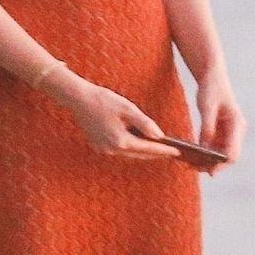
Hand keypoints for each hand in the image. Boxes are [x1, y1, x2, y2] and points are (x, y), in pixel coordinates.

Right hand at [57, 76, 182, 160]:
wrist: (78, 99)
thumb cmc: (103, 100)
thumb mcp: (128, 108)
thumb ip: (145, 123)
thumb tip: (159, 136)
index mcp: (120, 141)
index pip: (148, 148)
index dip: (164, 150)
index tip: (177, 152)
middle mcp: (111, 149)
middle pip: (139, 155)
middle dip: (156, 154)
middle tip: (172, 152)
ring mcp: (103, 149)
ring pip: (129, 154)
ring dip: (143, 152)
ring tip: (159, 149)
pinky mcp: (98, 146)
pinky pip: (119, 150)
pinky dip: (130, 148)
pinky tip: (139, 143)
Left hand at [194, 71, 244, 175]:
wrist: (213, 77)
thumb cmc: (212, 89)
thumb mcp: (207, 108)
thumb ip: (207, 129)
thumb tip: (204, 149)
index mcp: (237, 125)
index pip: (233, 153)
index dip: (221, 164)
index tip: (208, 171)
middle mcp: (236, 132)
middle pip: (227, 157)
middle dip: (212, 165)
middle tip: (193, 169)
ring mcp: (229, 133)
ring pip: (221, 155)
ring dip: (207, 161)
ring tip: (189, 164)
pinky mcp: (222, 133)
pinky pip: (214, 148)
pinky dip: (204, 153)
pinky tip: (191, 155)